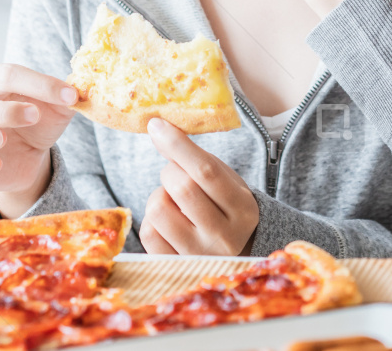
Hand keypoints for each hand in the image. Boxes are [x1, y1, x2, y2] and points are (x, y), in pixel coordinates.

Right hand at [0, 64, 78, 217]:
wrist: (30, 155)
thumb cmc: (39, 121)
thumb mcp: (57, 108)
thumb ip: (68, 95)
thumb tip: (82, 88)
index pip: (5, 74)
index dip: (39, 84)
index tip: (69, 97)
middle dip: (2, 111)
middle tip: (33, 116)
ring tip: (3, 140)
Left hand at [139, 119, 259, 255]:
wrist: (233, 254)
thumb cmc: (224, 207)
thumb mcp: (225, 181)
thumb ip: (197, 159)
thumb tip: (158, 129)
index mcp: (243, 208)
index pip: (206, 171)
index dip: (178, 144)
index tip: (157, 125)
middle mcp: (224, 236)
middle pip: (181, 187)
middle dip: (170, 171)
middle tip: (175, 173)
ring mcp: (198, 255)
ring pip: (158, 209)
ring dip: (159, 195)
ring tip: (172, 200)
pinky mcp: (175, 267)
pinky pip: (147, 233)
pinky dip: (152, 219)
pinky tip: (167, 220)